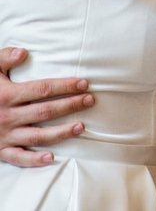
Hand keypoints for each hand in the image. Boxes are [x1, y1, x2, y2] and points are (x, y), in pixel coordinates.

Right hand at [0, 47, 91, 166]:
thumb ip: (3, 58)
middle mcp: (7, 116)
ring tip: (81, 126)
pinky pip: (18, 158)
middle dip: (70, 105)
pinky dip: (34, 160)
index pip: (42, 89)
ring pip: (37, 135)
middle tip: (90, 100)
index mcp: (7, 95)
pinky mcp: (0, 150)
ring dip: (61, 132)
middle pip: (45, 111)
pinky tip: (51, 158)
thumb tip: (23, 52)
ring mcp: (4, 135)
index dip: (65, 86)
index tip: (84, 84)